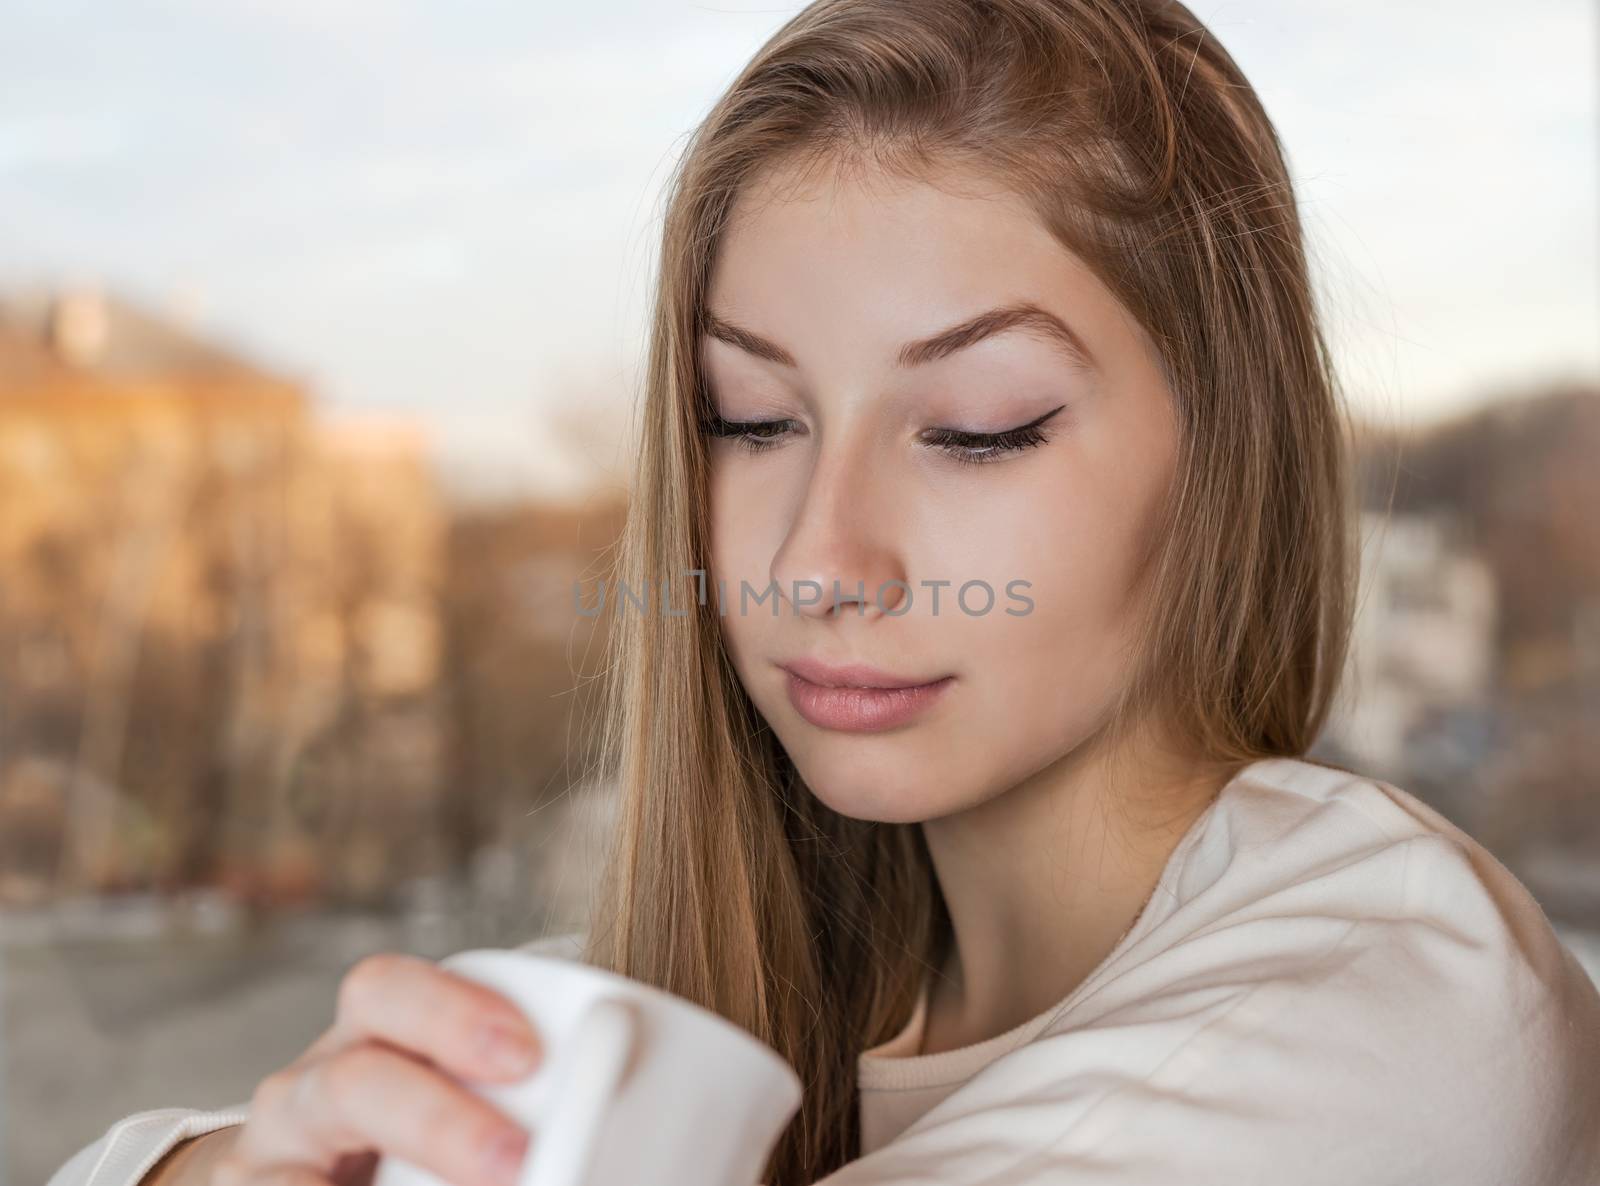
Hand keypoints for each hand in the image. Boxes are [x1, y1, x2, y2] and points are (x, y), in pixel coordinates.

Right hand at [208, 952, 544, 1185]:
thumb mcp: (465, 1100)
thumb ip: (541, 1113)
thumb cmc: (417, 1134)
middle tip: (511, 1161)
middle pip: (351, 1080)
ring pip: (292, 1176)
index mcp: (371, 1041)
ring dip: (394, 1167)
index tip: (528, 1056)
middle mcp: (306, 1095)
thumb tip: (684, 1154)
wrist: (301, 1177)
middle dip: (434, 1118)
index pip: (386, 993)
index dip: (451, 1014)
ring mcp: (273, 1166)